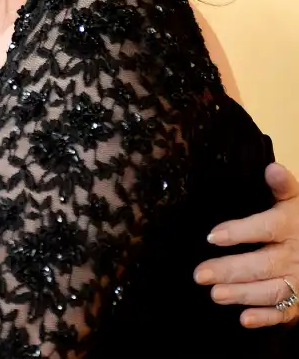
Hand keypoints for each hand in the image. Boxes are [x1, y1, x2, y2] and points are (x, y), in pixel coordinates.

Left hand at [194, 163, 298, 327]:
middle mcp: (295, 256)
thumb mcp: (295, 201)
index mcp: (290, 226)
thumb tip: (271, 168)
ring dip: (243, 295)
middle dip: (231, 270)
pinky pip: (285, 313)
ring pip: (272, 290)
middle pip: (263, 265)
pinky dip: (266, 318)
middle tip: (199, 275)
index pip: (265, 228)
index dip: (240, 232)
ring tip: (215, 294)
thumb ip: (283, 186)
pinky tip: (244, 319)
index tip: (212, 236)